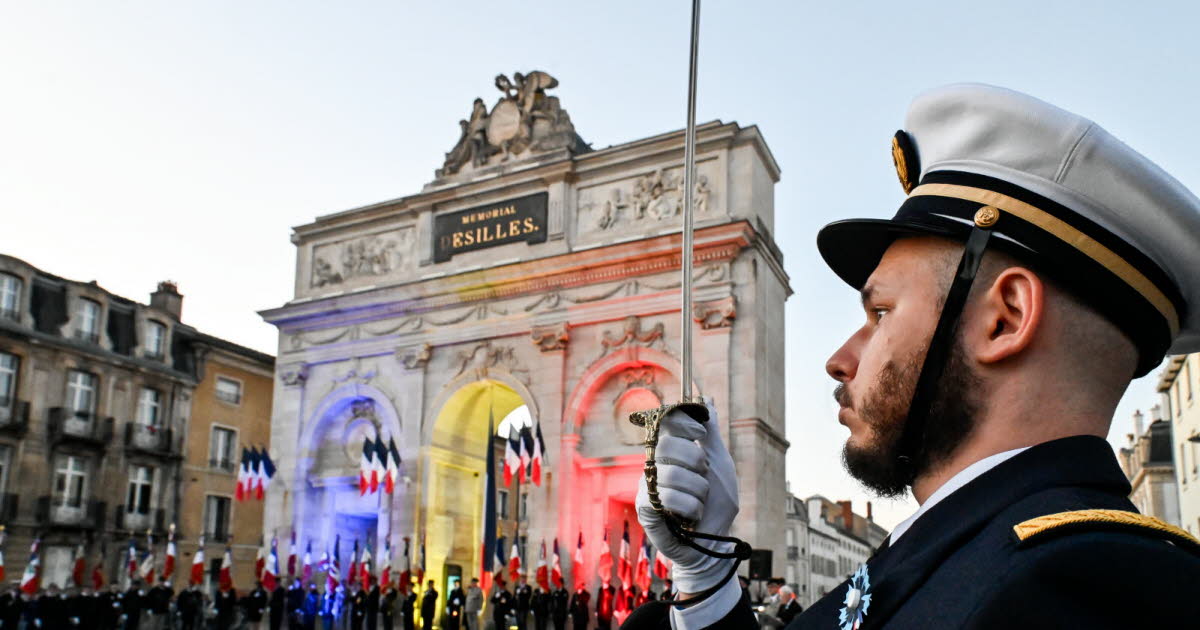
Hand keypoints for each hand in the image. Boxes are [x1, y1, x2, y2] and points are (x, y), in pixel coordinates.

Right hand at [635, 398, 738, 593]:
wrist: (713, 543)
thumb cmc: (716, 506)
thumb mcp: (721, 465)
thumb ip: (711, 434)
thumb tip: (706, 400)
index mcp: (671, 450)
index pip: (665, 421)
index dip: (682, 421)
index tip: (700, 433)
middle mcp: (654, 463)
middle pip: (667, 443)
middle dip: (696, 461)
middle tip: (704, 478)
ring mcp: (647, 484)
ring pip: (671, 473)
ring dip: (697, 490)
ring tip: (700, 503)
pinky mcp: (645, 506)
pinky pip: (665, 497)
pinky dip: (689, 506)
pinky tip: (691, 516)